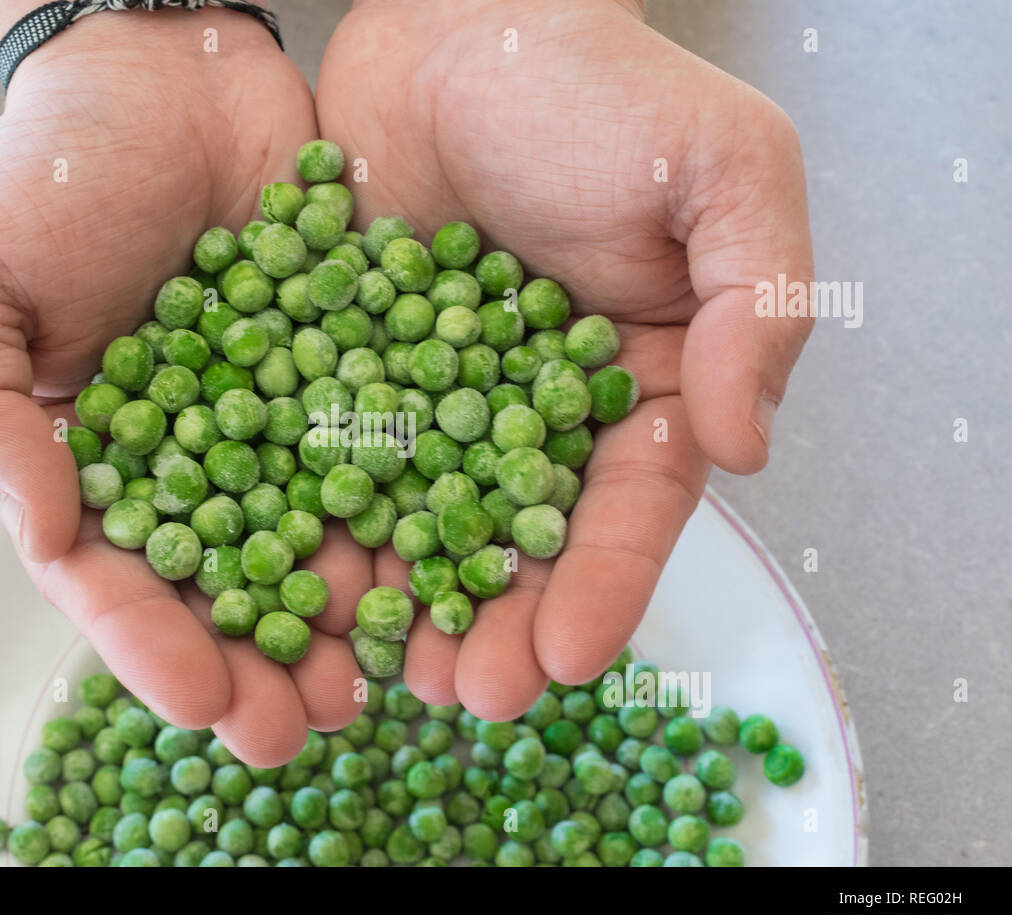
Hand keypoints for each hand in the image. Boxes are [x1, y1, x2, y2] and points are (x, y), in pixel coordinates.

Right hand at [0, 11, 364, 765]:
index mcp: (95, 466)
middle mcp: (195, 465)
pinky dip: (415, 507)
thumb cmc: (44, 179)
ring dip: (347, 613)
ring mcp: (281, 425)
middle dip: (264, 660)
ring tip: (384, 676)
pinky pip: (388, 450)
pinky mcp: (355, 375)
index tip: (202, 703)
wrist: (162, 71)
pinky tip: (446, 563)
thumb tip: (46, 538)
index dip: (153, 644)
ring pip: (317, 536)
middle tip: (308, 725)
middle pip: (229, 585)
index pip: (117, 578)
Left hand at [317, 0, 813, 716]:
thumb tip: (748, 447)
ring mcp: (437, 395)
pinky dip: (326, 520)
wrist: (461, 13)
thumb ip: (760, 306)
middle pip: (521, 536)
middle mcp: (536, 408)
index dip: (605, 583)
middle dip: (498, 620)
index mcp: (639, 379)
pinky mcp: (351, 368)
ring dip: (410, 601)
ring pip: (424, 517)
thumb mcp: (724, 173)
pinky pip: (337, 455)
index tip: (566, 659)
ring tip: (387, 675)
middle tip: (465, 696)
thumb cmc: (599, 88)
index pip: (631, 503)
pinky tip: (305, 585)